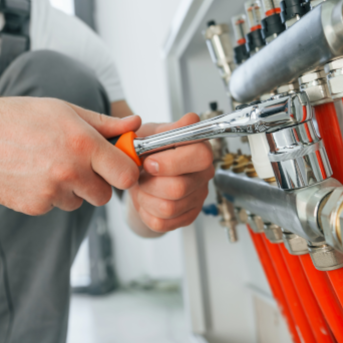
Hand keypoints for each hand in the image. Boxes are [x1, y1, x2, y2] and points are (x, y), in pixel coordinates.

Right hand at [0, 97, 141, 214]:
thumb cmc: (19, 118)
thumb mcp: (65, 110)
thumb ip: (104, 123)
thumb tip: (134, 124)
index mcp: (83, 143)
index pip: (126, 174)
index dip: (125, 171)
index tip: (118, 166)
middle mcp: (70, 170)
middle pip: (105, 195)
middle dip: (98, 183)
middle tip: (80, 166)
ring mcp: (51, 192)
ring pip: (78, 201)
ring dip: (71, 189)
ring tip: (48, 164)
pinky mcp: (35, 206)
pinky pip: (54, 206)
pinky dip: (48, 195)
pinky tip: (32, 174)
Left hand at [129, 113, 214, 232]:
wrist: (139, 174)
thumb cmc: (148, 151)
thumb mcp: (151, 133)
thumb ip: (167, 129)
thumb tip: (190, 120)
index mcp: (199, 149)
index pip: (200, 157)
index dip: (171, 162)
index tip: (149, 161)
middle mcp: (203, 174)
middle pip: (179, 188)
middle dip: (150, 183)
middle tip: (142, 174)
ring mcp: (197, 197)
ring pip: (168, 208)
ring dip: (145, 197)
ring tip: (142, 186)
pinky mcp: (187, 216)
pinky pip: (161, 223)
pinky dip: (145, 212)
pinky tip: (147, 198)